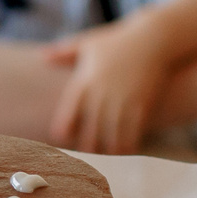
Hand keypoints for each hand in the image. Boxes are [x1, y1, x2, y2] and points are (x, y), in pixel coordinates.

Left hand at [40, 20, 169, 154]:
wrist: (153, 38)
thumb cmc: (118, 40)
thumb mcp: (88, 43)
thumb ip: (64, 53)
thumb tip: (43, 57)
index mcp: (84, 82)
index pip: (66, 115)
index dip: (63, 131)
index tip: (63, 138)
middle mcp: (101, 94)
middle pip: (88, 132)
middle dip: (86, 148)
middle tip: (85, 158)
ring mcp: (122, 100)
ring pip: (110, 137)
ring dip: (108, 151)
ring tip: (106, 159)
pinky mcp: (141, 104)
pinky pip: (132, 132)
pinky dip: (128, 145)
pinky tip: (126, 151)